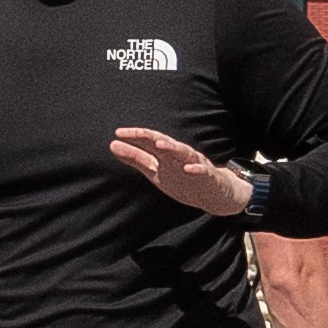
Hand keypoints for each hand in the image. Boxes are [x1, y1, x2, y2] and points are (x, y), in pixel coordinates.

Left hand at [108, 124, 251, 216]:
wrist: (214, 194)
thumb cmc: (183, 178)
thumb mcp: (155, 170)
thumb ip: (136, 158)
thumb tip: (113, 145)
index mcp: (166, 154)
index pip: (149, 142)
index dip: (134, 137)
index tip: (117, 133)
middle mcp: (180, 155)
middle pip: (164, 143)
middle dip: (149, 137)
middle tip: (134, 133)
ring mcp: (196, 164)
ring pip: (184, 153)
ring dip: (173, 148)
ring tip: (160, 146)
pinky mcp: (210, 176)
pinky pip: (204, 171)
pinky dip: (197, 168)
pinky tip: (189, 168)